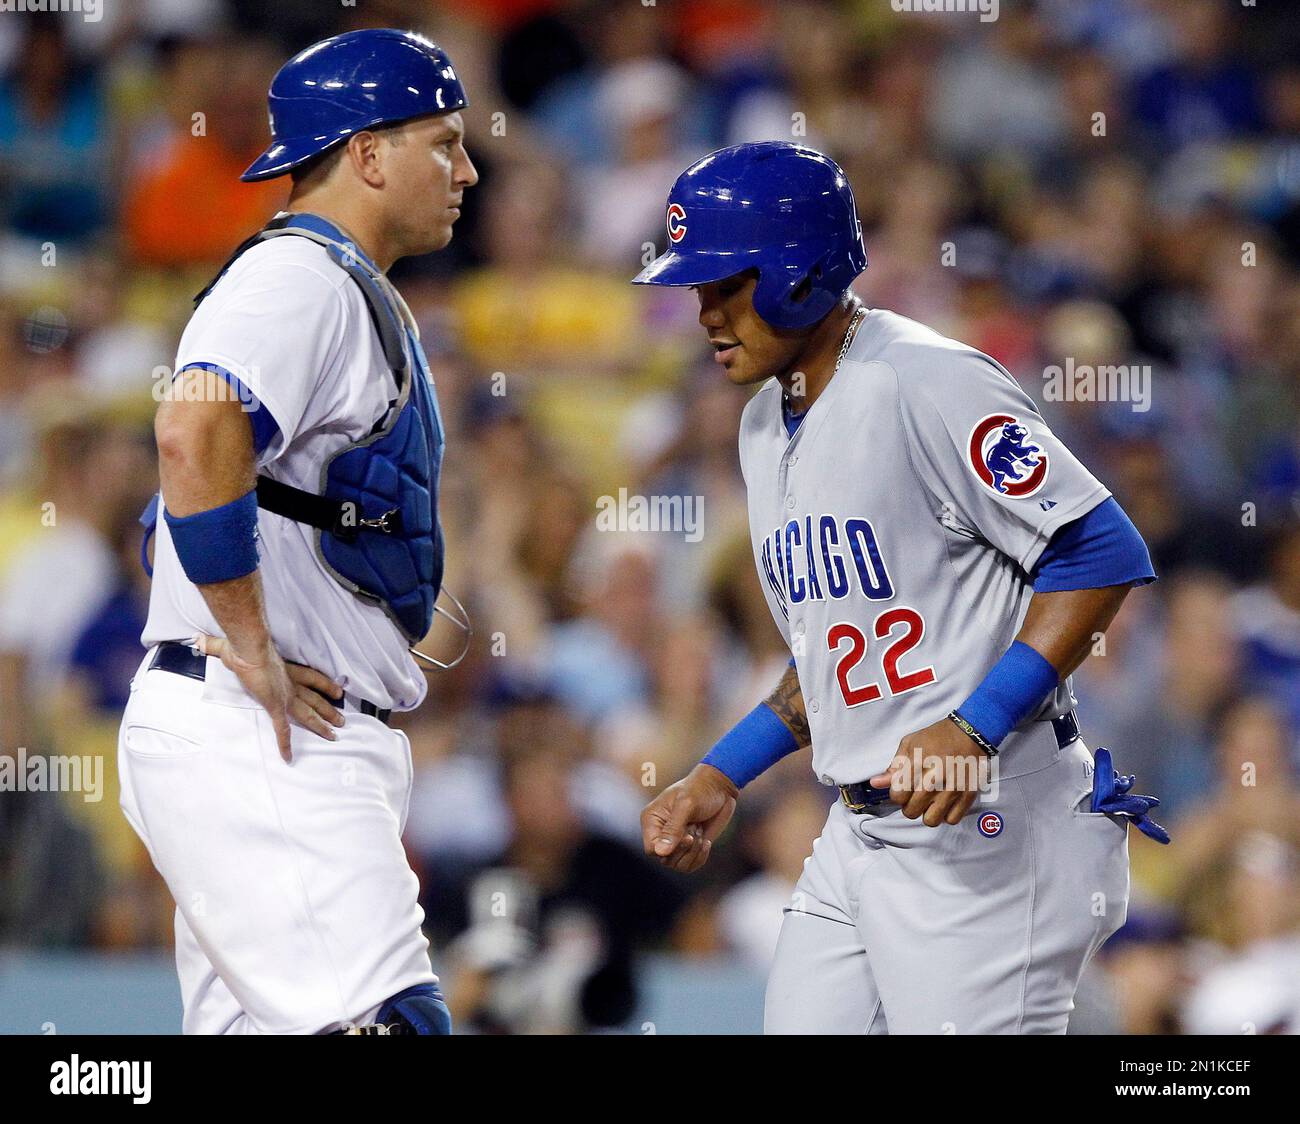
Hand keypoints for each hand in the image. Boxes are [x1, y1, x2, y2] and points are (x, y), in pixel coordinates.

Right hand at [195, 634, 343, 760]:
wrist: (249, 650)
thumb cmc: (242, 646)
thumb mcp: (230, 646)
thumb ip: (215, 645)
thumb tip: (197, 640)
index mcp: (285, 670)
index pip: (312, 678)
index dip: (326, 685)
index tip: (338, 691)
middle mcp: (290, 684)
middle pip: (315, 699)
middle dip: (329, 710)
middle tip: (342, 721)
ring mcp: (284, 697)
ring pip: (308, 715)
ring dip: (321, 726)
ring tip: (334, 736)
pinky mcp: (276, 707)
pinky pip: (283, 730)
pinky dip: (285, 744)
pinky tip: (288, 757)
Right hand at [641, 764, 738, 872]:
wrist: (720, 788)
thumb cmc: (700, 789)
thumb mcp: (686, 805)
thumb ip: (673, 829)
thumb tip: (660, 852)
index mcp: (652, 819)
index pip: (651, 848)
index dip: (669, 849)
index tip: (687, 837)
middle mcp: (660, 832)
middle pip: (664, 859)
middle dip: (684, 849)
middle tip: (696, 830)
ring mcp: (675, 841)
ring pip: (677, 865)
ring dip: (692, 853)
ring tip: (700, 835)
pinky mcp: (689, 847)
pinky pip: (689, 866)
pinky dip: (699, 858)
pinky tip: (706, 842)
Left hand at [869, 716, 990, 827]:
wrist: (969, 733)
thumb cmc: (936, 737)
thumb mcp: (910, 744)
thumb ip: (894, 766)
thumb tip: (876, 783)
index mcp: (917, 765)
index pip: (897, 796)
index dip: (897, 794)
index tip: (902, 788)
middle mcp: (934, 780)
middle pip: (911, 811)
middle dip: (909, 805)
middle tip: (916, 794)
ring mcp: (952, 790)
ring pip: (931, 820)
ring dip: (927, 813)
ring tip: (930, 801)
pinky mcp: (968, 795)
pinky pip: (951, 819)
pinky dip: (946, 815)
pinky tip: (944, 803)